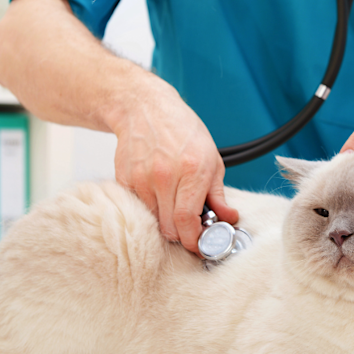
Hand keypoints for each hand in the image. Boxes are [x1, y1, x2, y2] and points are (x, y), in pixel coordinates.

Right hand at [110, 73, 238, 253]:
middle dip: (182, 235)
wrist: (144, 108)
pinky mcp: (125, 179)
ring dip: (166, 221)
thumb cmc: (182, 130)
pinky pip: (139, 207)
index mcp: (192, 170)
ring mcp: (142, 178)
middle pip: (170, 227)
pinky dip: (150, 208)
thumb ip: (218, 194)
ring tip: (174, 204)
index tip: (199, 245)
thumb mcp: (212, 158)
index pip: (188, 221)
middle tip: (190, 228)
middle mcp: (165, 176)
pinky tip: (158, 192)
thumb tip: (228, 218)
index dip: (194, 240)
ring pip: (154, 221)